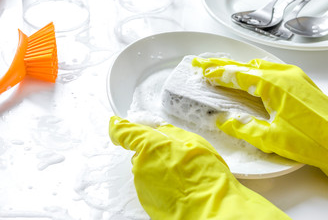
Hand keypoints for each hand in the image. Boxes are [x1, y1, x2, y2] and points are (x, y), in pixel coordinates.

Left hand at [109, 116, 289, 219]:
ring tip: (181, 173)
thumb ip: (172, 133)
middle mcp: (141, 163)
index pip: (125, 132)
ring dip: (158, 166)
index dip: (118, 127)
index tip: (115, 124)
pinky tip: (177, 184)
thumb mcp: (194, 142)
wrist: (208, 208)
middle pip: (140, 151)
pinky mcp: (145, 197)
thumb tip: (160, 129)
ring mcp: (141, 182)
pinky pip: (149, 182)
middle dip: (153, 150)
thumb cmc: (204, 173)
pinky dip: (160, 180)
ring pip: (146, 167)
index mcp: (151, 144)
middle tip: (174, 155)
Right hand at [193, 57, 327, 203]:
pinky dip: (256, 71)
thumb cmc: (313, 140)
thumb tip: (224, 120)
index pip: (238, 75)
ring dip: (240, 67)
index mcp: (273, 84)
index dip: (218, 74)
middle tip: (203, 62)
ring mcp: (295, 77)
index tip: (203, 72)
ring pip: (260, 66)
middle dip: (223, 64)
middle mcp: (284, 75)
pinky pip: (273, 70)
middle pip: (246, 65)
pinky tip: (253, 76)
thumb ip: (243, 127)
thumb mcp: (271, 138)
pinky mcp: (302, 83)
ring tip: (224, 69)